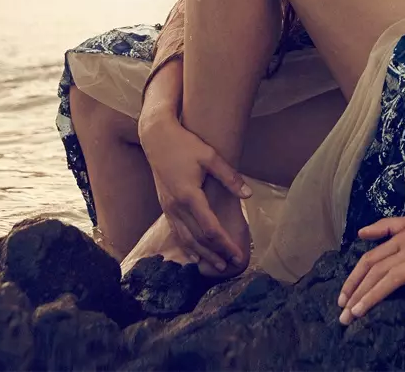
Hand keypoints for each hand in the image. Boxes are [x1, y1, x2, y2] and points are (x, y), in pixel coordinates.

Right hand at [140, 114, 251, 271]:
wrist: (156, 138)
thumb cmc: (185, 144)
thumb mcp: (210, 156)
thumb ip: (229, 176)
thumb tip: (248, 195)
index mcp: (189, 195)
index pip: (210, 228)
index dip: (225, 244)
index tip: (238, 255)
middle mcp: (176, 206)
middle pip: (198, 238)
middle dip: (216, 253)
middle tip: (232, 265)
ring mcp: (168, 208)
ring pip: (186, 239)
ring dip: (202, 254)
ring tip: (217, 266)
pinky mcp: (164, 206)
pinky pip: (176, 232)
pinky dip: (187, 246)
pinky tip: (195, 255)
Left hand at [337, 206, 404, 328]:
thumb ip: (386, 227)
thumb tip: (361, 233)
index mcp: (401, 238)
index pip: (370, 259)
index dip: (354, 279)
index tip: (342, 299)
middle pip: (378, 271)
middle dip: (358, 293)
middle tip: (344, 316)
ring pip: (396, 277)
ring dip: (375, 296)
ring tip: (360, 314)